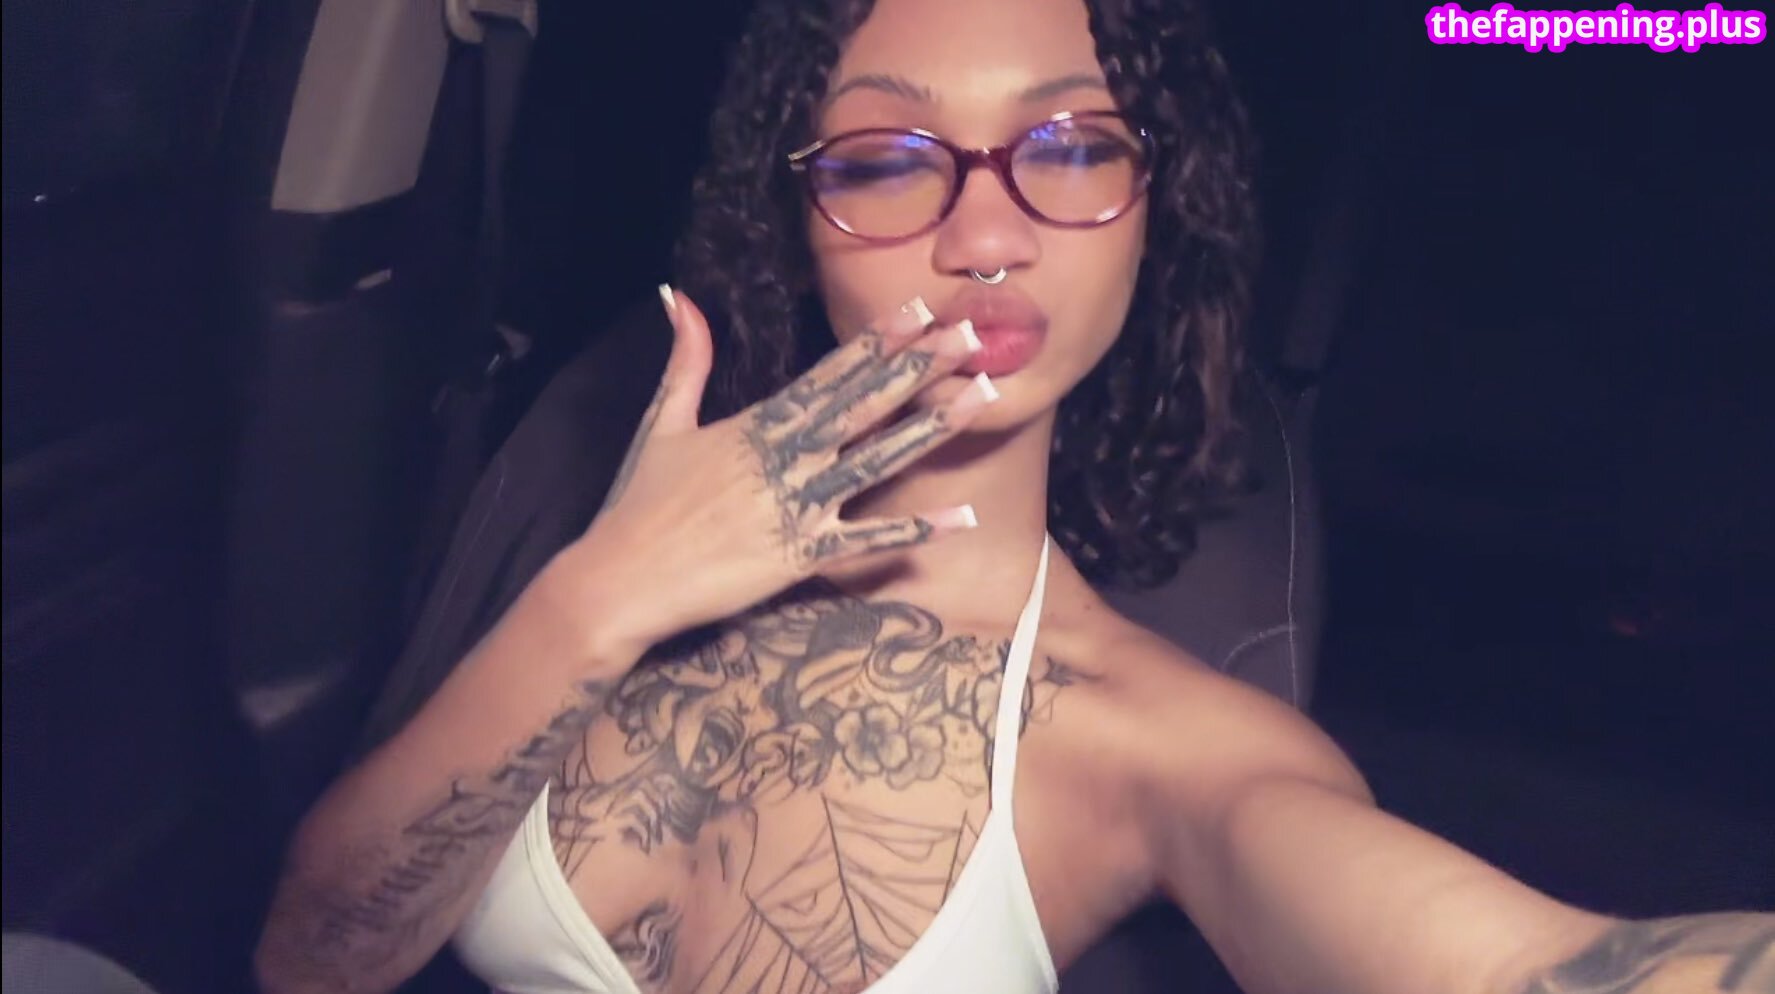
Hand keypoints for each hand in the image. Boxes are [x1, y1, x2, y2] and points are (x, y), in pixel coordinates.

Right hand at [564, 286, 996, 656]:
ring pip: (877, 460)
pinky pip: (868, 540)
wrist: (620, 579)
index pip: (830, 373)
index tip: (920, 311)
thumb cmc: (638, 504)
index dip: (877, 341)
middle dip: (920, 367)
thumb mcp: (662, 423)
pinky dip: (916, 530)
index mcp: (758, 424)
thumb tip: (679, 298)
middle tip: (972, 337)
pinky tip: (962, 517)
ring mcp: (797, 506)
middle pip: (865, 404)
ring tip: (979, 398)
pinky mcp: (801, 556)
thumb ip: (685, 361)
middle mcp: (785, 458)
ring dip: (931, 427)